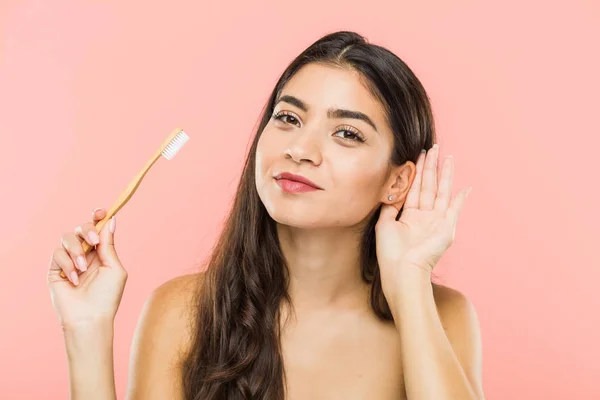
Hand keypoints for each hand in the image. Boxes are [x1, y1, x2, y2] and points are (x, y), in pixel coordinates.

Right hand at [47, 208, 127, 329]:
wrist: (90, 317)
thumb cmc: (107, 297)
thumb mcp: (114, 268)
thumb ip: (108, 245)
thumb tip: (110, 220)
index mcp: (101, 253)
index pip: (97, 228)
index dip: (98, 217)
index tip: (101, 212)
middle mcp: (85, 254)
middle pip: (81, 228)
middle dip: (87, 230)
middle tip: (94, 241)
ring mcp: (69, 260)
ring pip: (67, 238)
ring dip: (76, 251)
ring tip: (83, 269)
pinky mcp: (54, 269)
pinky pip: (57, 253)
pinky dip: (67, 264)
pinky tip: (74, 279)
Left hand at [376, 145, 470, 290]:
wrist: (403, 270)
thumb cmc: (390, 252)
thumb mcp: (384, 224)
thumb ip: (389, 206)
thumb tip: (390, 191)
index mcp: (409, 216)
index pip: (414, 188)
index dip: (416, 171)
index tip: (418, 154)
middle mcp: (424, 217)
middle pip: (429, 185)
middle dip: (431, 166)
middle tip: (434, 147)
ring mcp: (437, 221)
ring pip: (441, 191)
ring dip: (445, 174)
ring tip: (448, 157)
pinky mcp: (447, 227)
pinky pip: (455, 209)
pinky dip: (460, 199)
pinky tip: (465, 188)